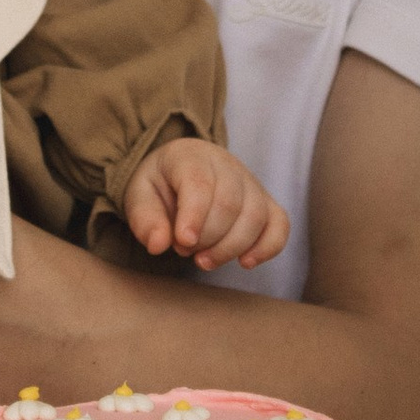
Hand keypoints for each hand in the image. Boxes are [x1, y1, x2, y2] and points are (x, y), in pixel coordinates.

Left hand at [121, 136, 290, 271]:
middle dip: (207, 237)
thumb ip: (145, 219)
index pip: (200, 182)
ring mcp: (251, 184)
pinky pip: (279, 224)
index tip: (183, 242)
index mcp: (191, 156)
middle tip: (184, 250)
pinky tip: (245, 262)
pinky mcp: (266, 204)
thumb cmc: (161, 186)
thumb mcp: (139, 196)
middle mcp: (227, 165)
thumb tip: (158, 244)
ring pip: (255, 216)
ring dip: (230, 247)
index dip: (194, 215)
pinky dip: (268, 247)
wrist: (181, 173)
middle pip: (230, 203)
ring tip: (204, 260)